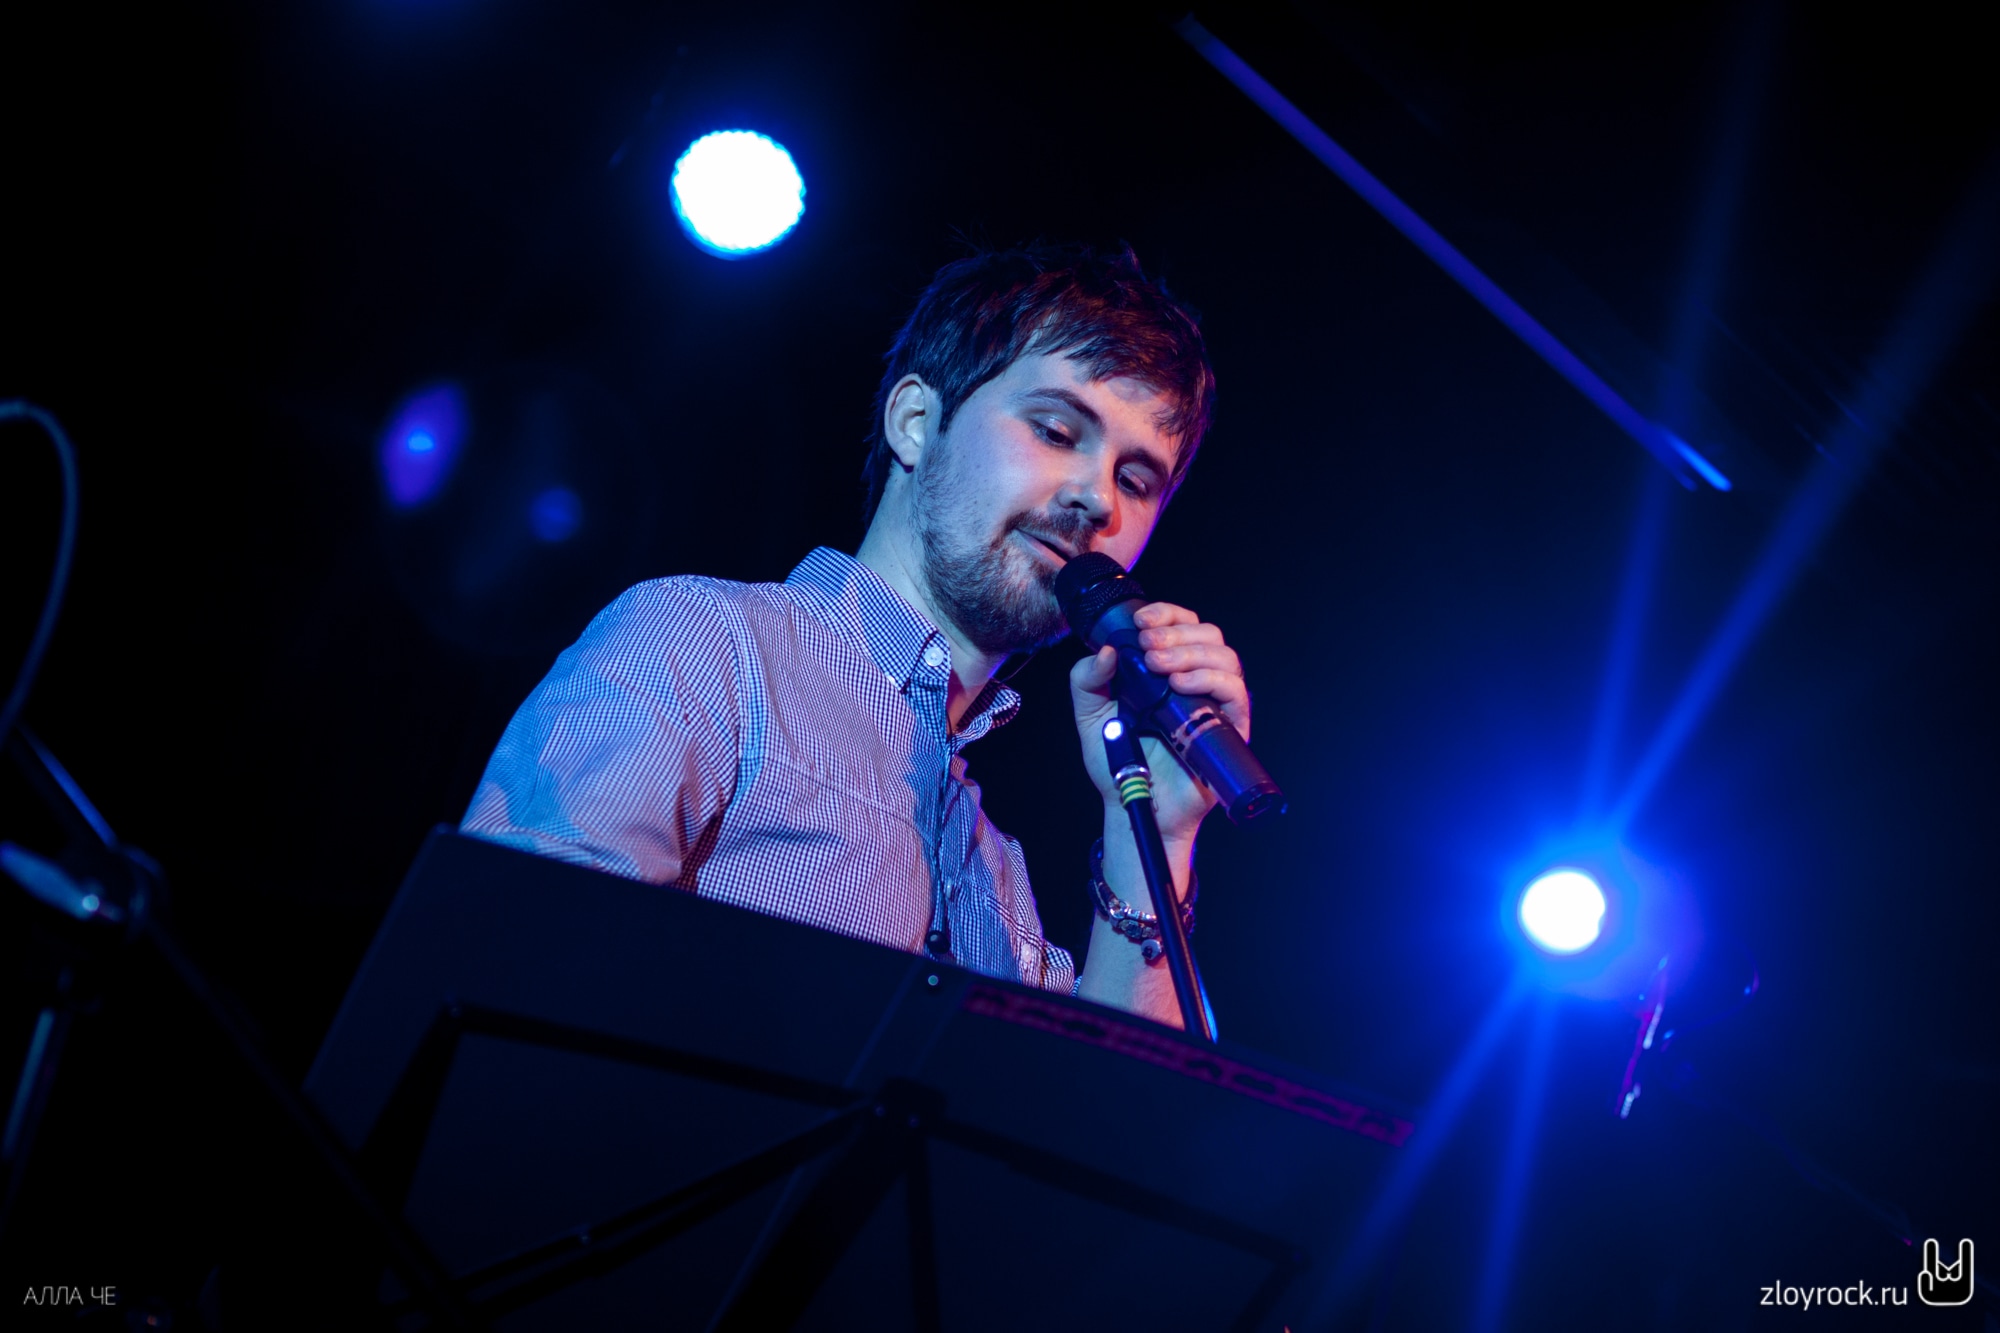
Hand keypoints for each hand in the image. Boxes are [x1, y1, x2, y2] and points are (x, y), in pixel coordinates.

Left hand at [1069, 602, 1249, 845]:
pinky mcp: (1229, 728)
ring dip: (1191, 652)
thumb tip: (1108, 651)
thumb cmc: (1119, 760)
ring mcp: (1216, 704)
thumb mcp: (1090, 714)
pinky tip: (1180, 684)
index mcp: (1169, 670)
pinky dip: (1210, 679)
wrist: (1135, 804)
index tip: (1141, 623)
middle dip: (1176, 633)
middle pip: (1208, 634)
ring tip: (1159, 666)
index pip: (1182, 625)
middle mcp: (1197, 681)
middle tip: (1148, 648)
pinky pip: (1234, 692)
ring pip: (1224, 657)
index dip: (1167, 614)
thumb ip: (1087, 680)